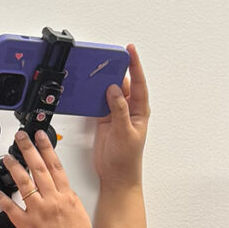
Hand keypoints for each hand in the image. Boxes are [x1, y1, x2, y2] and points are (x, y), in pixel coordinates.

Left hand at [0, 131, 95, 227]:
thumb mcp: (80, 218)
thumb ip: (69, 202)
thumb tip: (63, 193)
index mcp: (68, 198)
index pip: (56, 166)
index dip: (47, 148)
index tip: (41, 137)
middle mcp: (53, 202)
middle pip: (39, 168)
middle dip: (28, 149)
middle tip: (21, 138)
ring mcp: (39, 213)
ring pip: (24, 183)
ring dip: (13, 168)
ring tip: (7, 158)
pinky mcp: (27, 227)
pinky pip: (11, 209)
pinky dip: (2, 199)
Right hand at [94, 44, 149, 189]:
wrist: (116, 176)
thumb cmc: (127, 160)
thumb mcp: (125, 133)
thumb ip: (119, 110)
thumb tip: (114, 90)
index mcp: (139, 111)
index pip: (138, 83)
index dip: (135, 66)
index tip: (130, 51)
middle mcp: (129, 110)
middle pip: (122, 83)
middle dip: (116, 69)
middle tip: (107, 57)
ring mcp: (116, 114)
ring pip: (109, 91)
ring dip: (103, 82)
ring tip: (96, 70)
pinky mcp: (104, 120)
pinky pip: (98, 102)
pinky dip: (93, 95)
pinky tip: (89, 89)